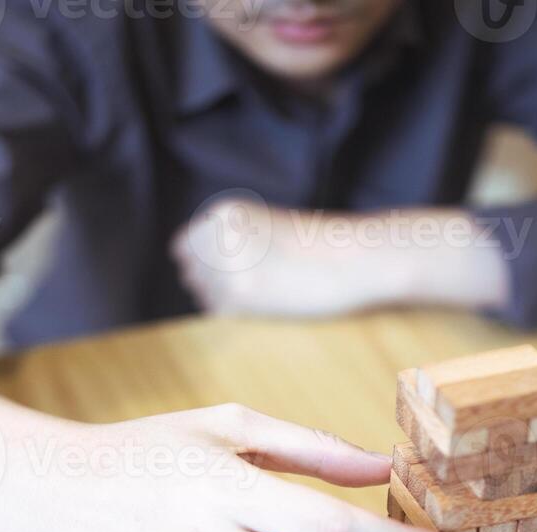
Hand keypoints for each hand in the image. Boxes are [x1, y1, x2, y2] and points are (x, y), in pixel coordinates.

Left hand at [170, 199, 509, 317]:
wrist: (352, 256)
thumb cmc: (315, 244)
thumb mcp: (262, 225)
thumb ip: (227, 240)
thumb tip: (187, 269)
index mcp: (223, 212)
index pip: (184, 247)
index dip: (208, 263)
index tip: (239, 267)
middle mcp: (218, 233)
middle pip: (191, 273)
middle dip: (213, 282)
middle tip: (257, 280)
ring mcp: (227, 263)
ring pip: (203, 295)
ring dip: (225, 298)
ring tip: (265, 289)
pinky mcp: (241, 292)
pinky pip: (219, 312)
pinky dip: (237, 313)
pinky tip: (267, 301)